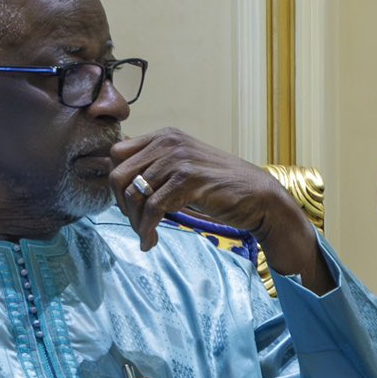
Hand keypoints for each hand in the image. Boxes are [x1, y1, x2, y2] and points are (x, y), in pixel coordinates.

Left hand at [105, 129, 323, 283]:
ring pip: (133, 194)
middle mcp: (168, 142)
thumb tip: (120, 181)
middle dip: (121, 205)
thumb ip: (156, 168)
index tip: (130, 205)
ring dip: (135, 222)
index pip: (117, 154)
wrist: (260, 197)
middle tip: (137, 223)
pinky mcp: (188, 180)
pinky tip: (152, 241)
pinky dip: (147, 230)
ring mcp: (178, 159)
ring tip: (146, 236)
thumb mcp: (183, 168)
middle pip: (118, 174)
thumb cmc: (221, 187)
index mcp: (164, 136)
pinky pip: (152, 208)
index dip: (117, 183)